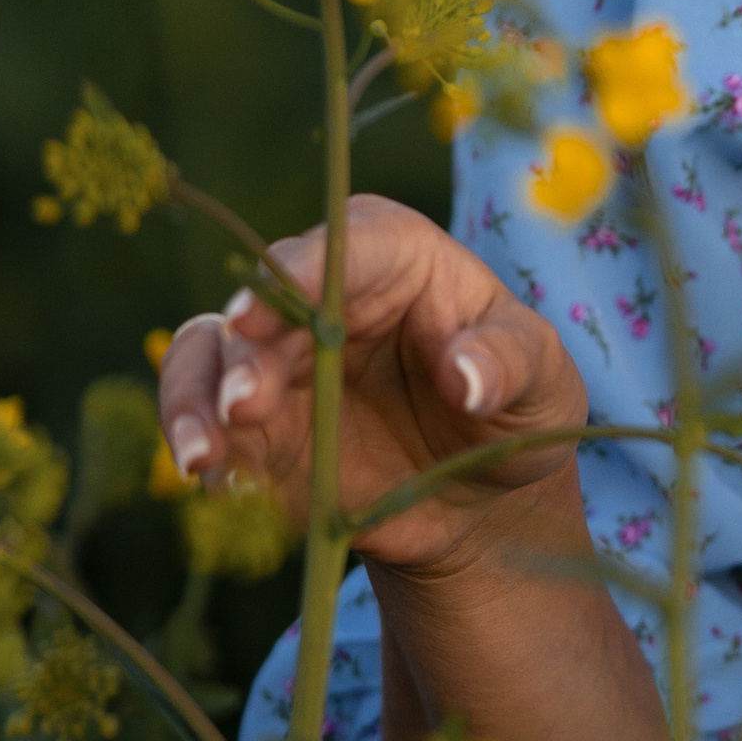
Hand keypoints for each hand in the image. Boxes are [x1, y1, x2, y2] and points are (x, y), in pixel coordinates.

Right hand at [158, 195, 592, 575]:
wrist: (477, 495)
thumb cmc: (516, 407)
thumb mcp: (546, 383)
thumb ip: (513, 364)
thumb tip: (465, 376)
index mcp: (395, 256)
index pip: (346, 245)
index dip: (306, 269)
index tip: (274, 304)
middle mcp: (322, 297)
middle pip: (263, 304)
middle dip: (245, 352)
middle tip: (246, 403)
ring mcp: (278, 359)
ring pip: (208, 354)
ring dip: (195, 397)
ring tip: (205, 454)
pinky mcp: (252, 424)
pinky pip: (203, 423)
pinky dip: (200, 448)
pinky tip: (214, 484)